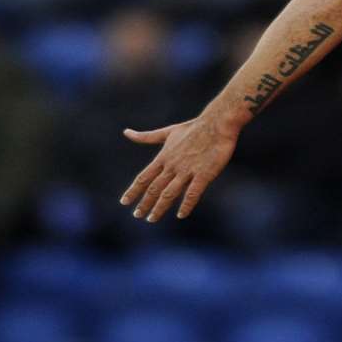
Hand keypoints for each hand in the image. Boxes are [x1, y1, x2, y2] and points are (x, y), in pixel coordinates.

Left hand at [118, 114, 239, 222]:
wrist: (217, 123)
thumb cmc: (194, 127)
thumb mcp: (168, 132)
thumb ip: (147, 137)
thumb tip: (126, 132)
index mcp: (164, 157)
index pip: (143, 177)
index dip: (133, 191)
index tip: (124, 202)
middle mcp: (172, 166)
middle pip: (154, 188)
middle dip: (145, 203)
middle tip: (138, 215)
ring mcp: (187, 170)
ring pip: (169, 193)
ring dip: (159, 207)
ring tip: (152, 218)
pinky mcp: (204, 174)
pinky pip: (193, 193)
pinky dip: (186, 205)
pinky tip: (181, 215)